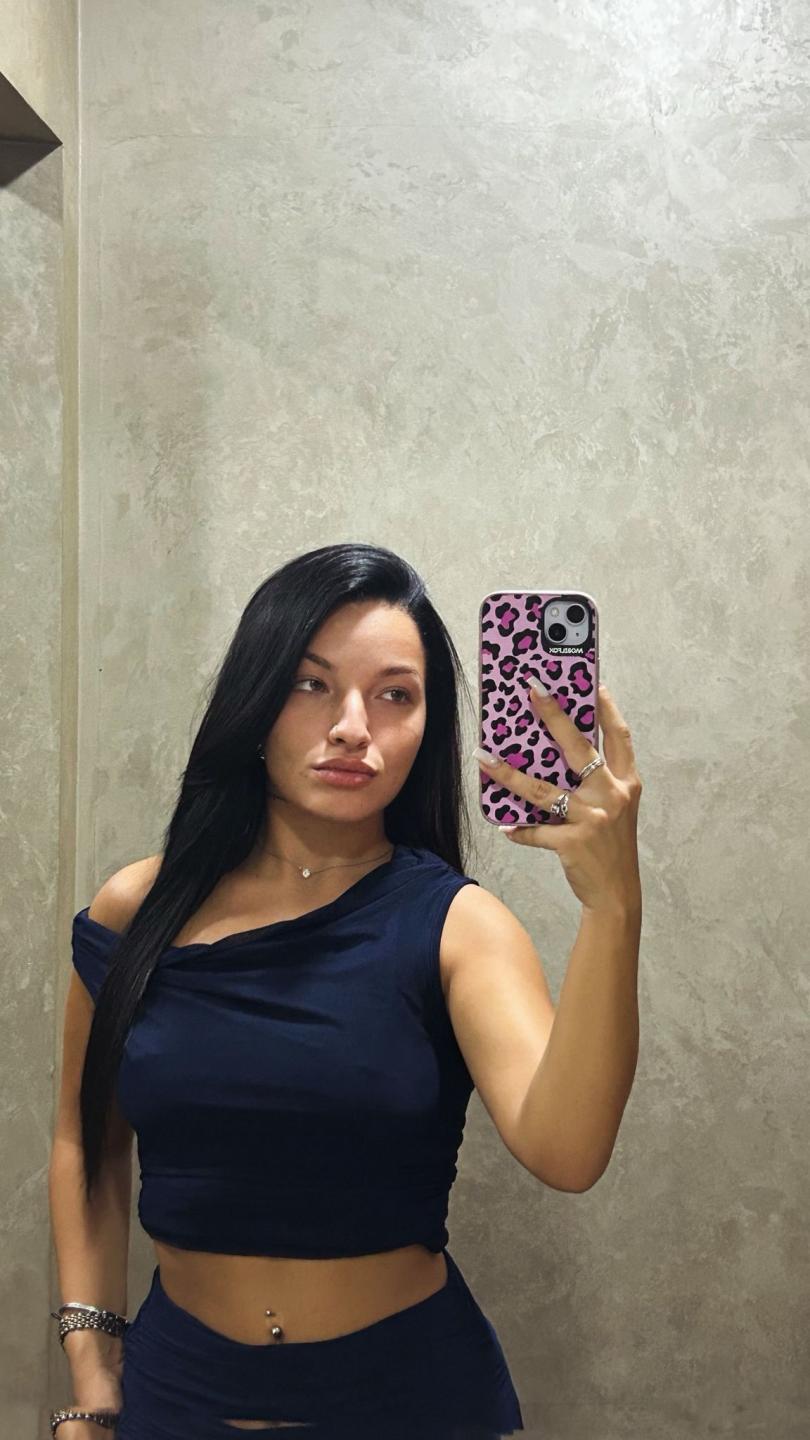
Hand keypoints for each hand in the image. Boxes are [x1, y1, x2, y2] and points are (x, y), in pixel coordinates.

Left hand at [476, 680, 642, 913]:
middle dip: (554, 716)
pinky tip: (504, 825)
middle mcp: (613, 796)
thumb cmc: (611, 845)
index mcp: (627, 783)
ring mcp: (593, 819)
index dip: (607, 709)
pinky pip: (536, 830)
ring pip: (544, 790)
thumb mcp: (614, 808)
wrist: (618, 894)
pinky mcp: (574, 843)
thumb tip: (556, 754)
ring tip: (485, 758)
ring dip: (510, 775)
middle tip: (532, 691)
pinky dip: (519, 829)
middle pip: (579, 748)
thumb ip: (596, 781)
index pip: (619, 737)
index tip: (592, 683)